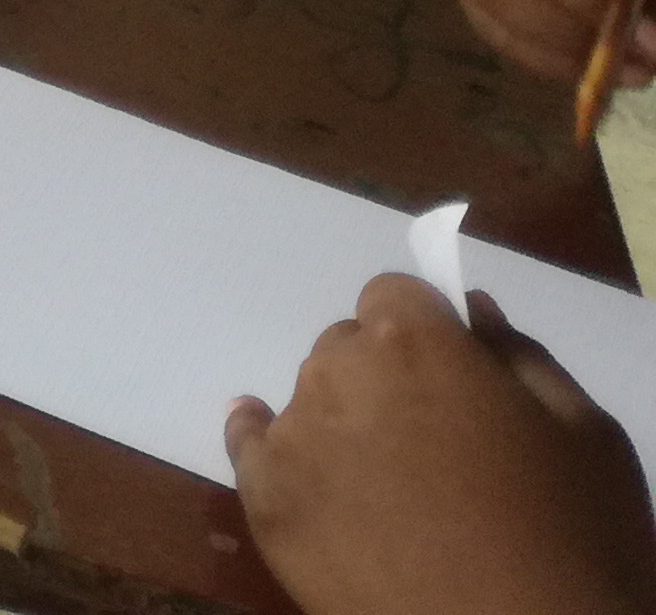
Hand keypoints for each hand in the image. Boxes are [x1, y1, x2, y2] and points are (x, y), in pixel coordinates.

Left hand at [228, 276, 655, 614]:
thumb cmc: (568, 538)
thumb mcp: (585, 436)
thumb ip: (520, 357)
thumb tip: (472, 312)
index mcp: (414, 343)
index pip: (395, 297)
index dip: (425, 331)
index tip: (454, 375)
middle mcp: (338, 373)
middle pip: (350, 349)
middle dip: (388, 378)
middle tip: (436, 443)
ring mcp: (295, 439)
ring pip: (312, 401)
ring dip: (345, 422)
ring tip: (394, 483)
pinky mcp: (267, 503)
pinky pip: (250, 448)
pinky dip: (267, 446)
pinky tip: (281, 455)